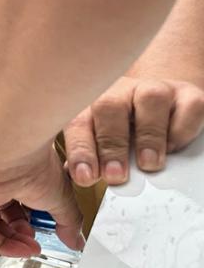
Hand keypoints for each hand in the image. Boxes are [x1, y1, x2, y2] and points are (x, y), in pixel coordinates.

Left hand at [0, 142, 84, 256]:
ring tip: (31, 248)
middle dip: (23, 234)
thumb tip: (77, 242)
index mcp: (14, 175)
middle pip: (5, 217)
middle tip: (36, 243)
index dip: (33, 221)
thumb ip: (69, 221)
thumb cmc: (31, 163)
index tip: (49, 232)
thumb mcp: (60, 197)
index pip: (20, 203)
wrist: (6, 155)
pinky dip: (2, 245)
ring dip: (14, 242)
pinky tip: (20, 249)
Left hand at [64, 75, 203, 186]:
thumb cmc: (124, 129)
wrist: (160, 103)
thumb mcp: (102, 142)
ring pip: (151, 99)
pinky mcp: (187, 94)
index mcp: (92, 105)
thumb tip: (80, 178)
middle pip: (109, 106)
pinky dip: (181, 130)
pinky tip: (173, 148)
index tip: (86, 176)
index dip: (81, 150)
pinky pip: (188, 107)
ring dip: (149, 135)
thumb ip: (90, 158)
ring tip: (149, 163)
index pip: (78, 123)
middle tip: (116, 175)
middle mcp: (121, 91)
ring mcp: (155, 89)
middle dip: (111, 144)